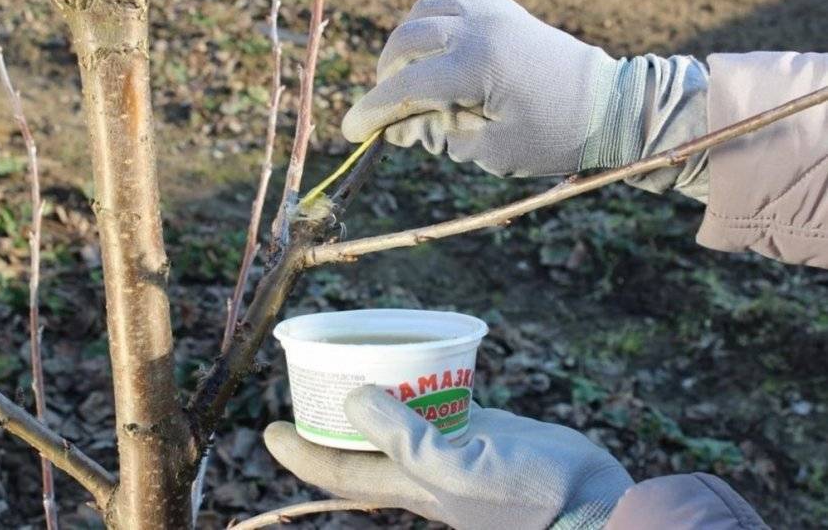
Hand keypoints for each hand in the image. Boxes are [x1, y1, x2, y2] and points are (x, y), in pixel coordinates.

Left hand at [264, 386, 632, 529]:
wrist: (588, 500)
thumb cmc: (527, 494)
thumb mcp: (460, 470)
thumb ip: (405, 439)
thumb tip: (352, 397)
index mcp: (409, 485)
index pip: (338, 473)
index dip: (299, 455)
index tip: (269, 430)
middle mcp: (421, 469)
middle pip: (360, 444)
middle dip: (329, 418)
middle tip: (312, 378)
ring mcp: (450, 448)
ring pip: (396, 418)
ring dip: (371, 394)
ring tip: (355, 358)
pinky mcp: (478, 429)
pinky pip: (433, 402)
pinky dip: (417, 382)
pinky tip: (415, 358)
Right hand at [342, 0, 649, 176]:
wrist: (610, 106)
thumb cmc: (555, 137)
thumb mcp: (492, 149)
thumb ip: (439, 135)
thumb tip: (398, 126)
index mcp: (477, 65)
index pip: (406, 87)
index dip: (373, 112)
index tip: (351, 131)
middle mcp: (479, 26)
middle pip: (405, 42)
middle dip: (387, 78)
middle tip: (391, 111)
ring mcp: (491, 8)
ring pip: (422, 12)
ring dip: (406, 46)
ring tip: (414, 80)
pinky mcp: (502, 5)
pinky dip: (434, 16)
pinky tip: (440, 44)